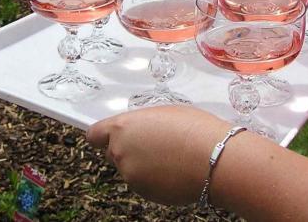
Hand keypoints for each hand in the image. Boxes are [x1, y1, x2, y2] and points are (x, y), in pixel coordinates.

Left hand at [87, 106, 229, 205]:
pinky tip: (173, 169)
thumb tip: (138, 131)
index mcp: (122, 128)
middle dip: (127, 149)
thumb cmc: (191, 127)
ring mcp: (132, 176)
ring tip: (169, 156)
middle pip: (112, 152)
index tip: (109, 135)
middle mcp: (120, 153)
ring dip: (142, 164)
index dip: (102, 135)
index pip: (94, 135)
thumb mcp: (161, 113)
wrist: (212, 157)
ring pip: (130, 169)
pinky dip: (154, 178)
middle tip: (151, 143)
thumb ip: (140, 124)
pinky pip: (144, 183)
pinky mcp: (146, 194)